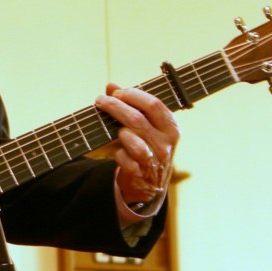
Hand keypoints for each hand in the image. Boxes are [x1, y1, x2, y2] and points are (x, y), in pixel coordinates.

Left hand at [96, 83, 180, 206]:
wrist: (149, 185)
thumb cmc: (146, 146)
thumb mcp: (145, 126)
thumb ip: (129, 104)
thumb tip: (111, 85)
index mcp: (170, 128)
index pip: (154, 104)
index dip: (132, 95)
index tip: (116, 93)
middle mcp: (165, 143)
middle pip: (138, 119)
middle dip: (115, 106)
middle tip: (100, 101)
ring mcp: (154, 160)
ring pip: (132, 140)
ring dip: (119, 131)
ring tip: (116, 130)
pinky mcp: (140, 174)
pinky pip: (124, 158)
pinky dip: (117, 153)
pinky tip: (116, 151)